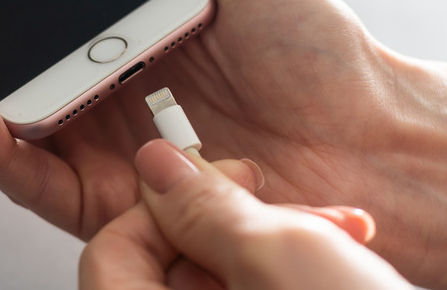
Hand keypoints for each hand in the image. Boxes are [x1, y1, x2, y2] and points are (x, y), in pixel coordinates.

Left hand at [80, 140, 411, 289]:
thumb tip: (157, 167)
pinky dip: (286, 263)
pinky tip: (338, 249)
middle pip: (165, 257)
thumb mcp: (282, 258)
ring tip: (332, 229)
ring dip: (274, 236)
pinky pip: (247, 284)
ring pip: (215, 268)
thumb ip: (203, 209)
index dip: (157, 208)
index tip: (204, 183)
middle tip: (276, 198)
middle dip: (230, 218)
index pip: (108, 251)